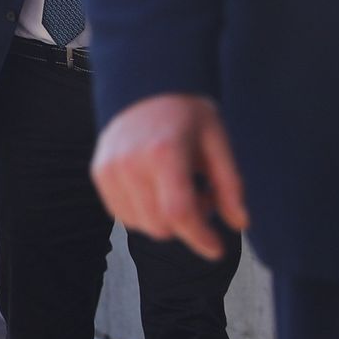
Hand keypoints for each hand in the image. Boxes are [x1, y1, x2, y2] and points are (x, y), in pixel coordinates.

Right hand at [91, 93, 247, 260]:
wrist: (144, 88)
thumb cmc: (186, 113)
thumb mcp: (218, 142)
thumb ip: (230, 185)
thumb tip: (240, 223)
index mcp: (163, 153)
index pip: (178, 212)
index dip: (199, 237)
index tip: (216, 249)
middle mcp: (130, 164)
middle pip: (159, 225)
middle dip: (186, 224)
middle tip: (202, 196)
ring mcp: (109, 170)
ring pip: (141, 225)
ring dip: (164, 220)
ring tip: (178, 190)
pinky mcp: (99, 174)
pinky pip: (123, 215)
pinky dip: (144, 212)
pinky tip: (157, 189)